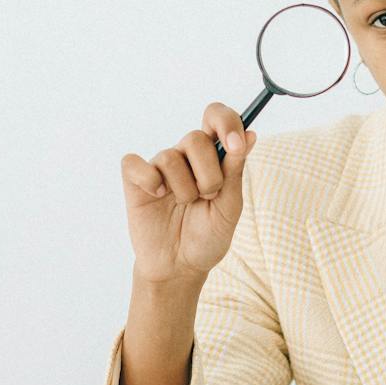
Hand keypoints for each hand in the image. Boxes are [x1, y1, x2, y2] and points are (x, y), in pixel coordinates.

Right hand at [119, 102, 255, 287]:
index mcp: (213, 157)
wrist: (181, 266)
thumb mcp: (229, 206)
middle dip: (208, 173)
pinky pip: (135, 164)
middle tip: (208, 196)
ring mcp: (159, 167)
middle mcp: (185, 156)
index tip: (234, 143)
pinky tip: (158, 198)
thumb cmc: (207, 236)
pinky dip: (150, 182)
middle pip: (195, 138)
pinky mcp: (135, 180)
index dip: (226, 122)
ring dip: (184, 188)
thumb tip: (250, 135)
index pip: (216, 118)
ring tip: (186, 205)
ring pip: (170, 157)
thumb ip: (235, 171)